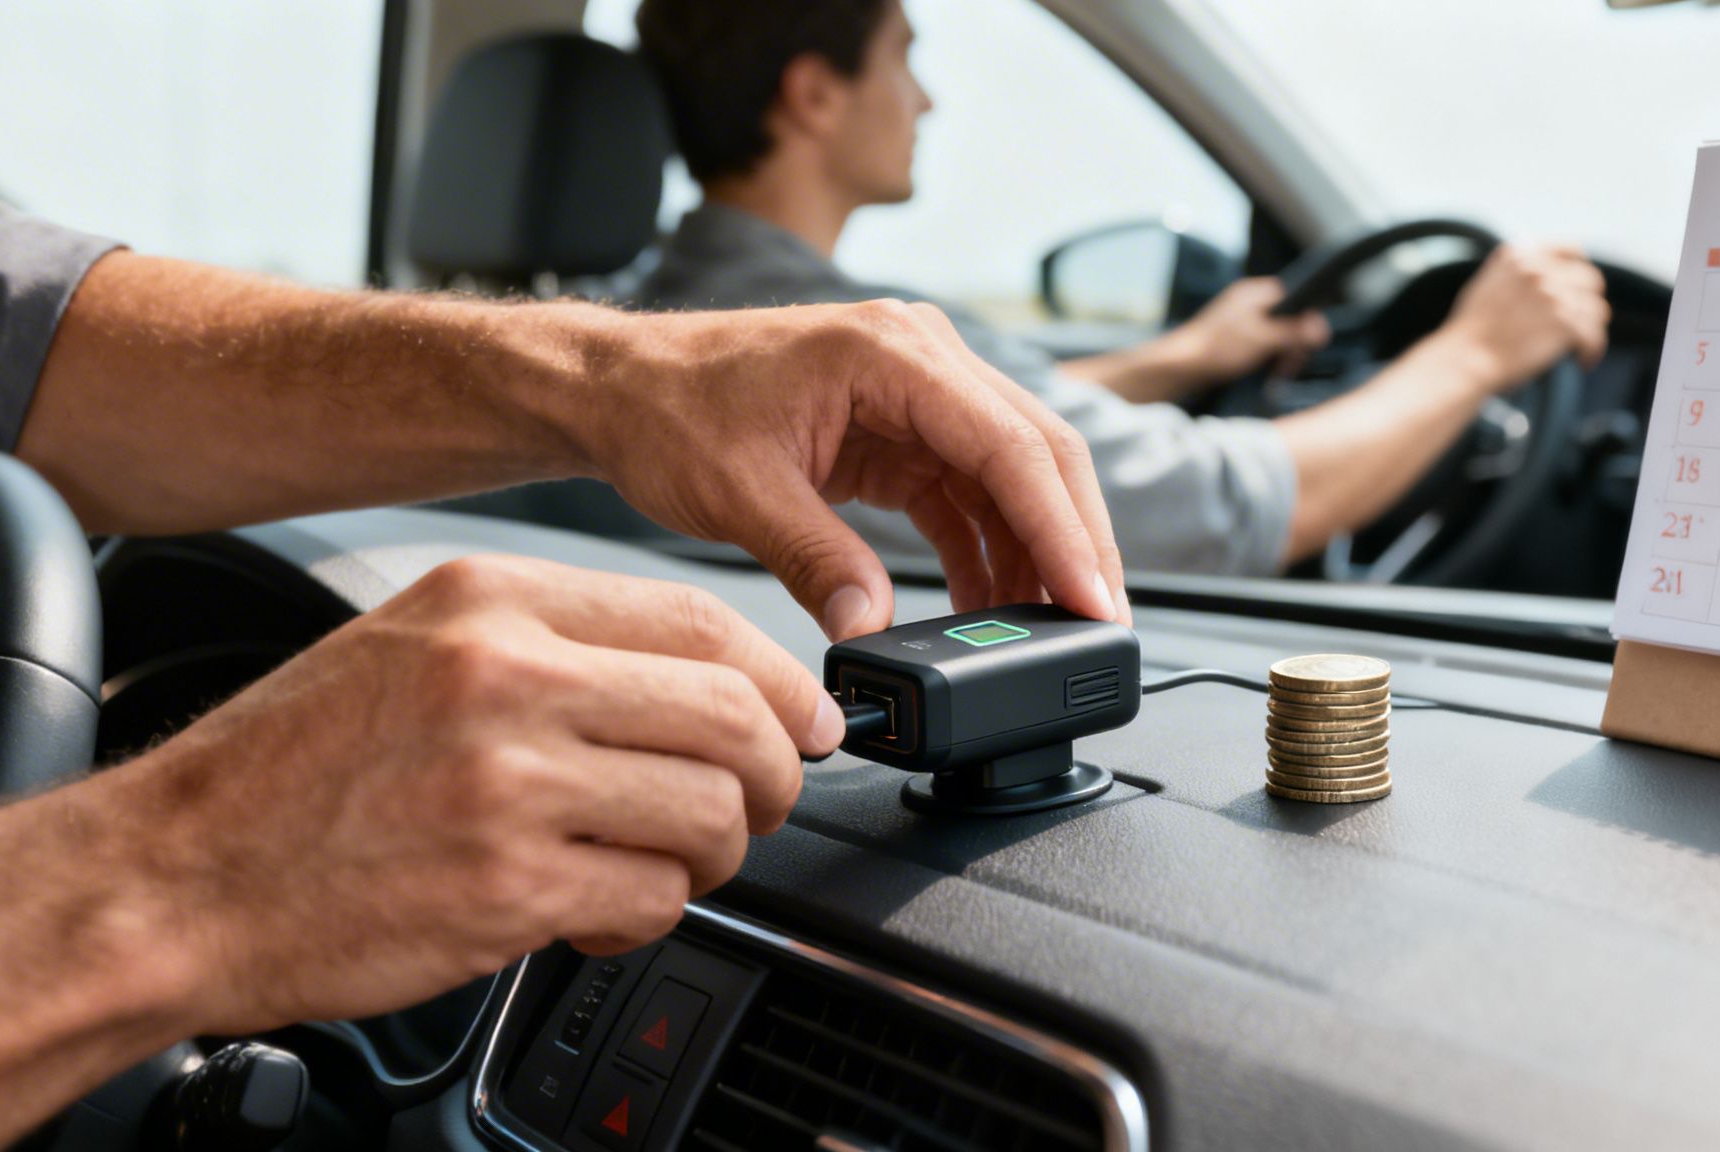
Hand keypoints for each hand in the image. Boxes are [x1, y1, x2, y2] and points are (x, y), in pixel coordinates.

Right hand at [111, 556, 825, 1032]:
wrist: (172, 877)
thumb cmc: (292, 770)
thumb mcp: (417, 648)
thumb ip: (557, 649)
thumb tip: (705, 679)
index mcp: (490, 601)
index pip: (700, 615)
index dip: (781, 678)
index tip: (805, 719)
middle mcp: (506, 678)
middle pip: (732, 715)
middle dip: (774, 775)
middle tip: (755, 806)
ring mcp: (508, 785)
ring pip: (709, 813)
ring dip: (710, 855)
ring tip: (653, 863)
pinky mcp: (504, 889)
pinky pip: (651, 900)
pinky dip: (645, 916)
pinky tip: (591, 910)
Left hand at [572, 301, 1128, 639]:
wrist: (620, 388)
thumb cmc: (668, 409)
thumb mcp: (739, 493)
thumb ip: (816, 561)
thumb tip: (871, 627)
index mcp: (889, 351)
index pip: (1010, 445)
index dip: (1061, 530)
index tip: (1091, 599)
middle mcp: (919, 357)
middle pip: (1036, 454)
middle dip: (1074, 544)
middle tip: (1099, 624)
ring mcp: (917, 391)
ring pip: (1013, 477)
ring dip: (1034, 554)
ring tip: (1045, 631)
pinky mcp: (903, 428)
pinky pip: (968, 493)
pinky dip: (987, 550)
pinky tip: (990, 607)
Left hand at [1161, 277, 1331, 386]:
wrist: (1182, 367)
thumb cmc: (1217, 348)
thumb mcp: (1263, 338)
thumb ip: (1294, 332)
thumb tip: (1322, 327)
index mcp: (1255, 293)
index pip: (1296, 298)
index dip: (1305, 322)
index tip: (1306, 345)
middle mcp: (1249, 302)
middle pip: (1287, 318)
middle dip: (1293, 343)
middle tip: (1289, 365)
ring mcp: (1241, 320)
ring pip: (1275, 334)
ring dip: (1281, 354)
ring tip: (1277, 372)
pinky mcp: (1235, 339)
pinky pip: (1261, 345)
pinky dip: (1267, 358)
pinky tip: (1265, 372)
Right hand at [1433, 244, 1610, 392]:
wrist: (1465, 359)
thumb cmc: (1469, 332)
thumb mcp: (1485, 285)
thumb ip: (1514, 274)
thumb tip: (1539, 276)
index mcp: (1520, 256)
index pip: (1571, 250)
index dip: (1579, 269)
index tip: (1578, 288)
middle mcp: (1539, 269)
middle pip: (1590, 280)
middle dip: (1587, 302)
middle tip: (1580, 323)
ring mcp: (1554, 294)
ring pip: (1596, 309)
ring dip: (1591, 328)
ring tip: (1581, 345)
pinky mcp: (1565, 322)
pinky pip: (1594, 336)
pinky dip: (1591, 351)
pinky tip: (1582, 361)